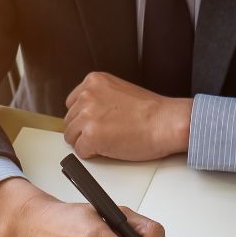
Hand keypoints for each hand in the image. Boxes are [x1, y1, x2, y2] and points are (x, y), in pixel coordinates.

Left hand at [64, 72, 191, 160]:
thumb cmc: (153, 112)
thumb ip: (101, 98)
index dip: (85, 118)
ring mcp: (87, 115)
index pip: (72, 104)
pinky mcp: (90, 135)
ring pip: (71, 137)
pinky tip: (110, 149)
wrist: (166, 122)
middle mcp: (87, 95)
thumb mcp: (121, 92)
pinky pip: (80, 152)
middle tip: (106, 136)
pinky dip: (93, 155)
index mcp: (94, 81)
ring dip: (87, 143)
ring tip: (109, 142)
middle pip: (70, 121)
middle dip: (84, 131)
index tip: (96, 124)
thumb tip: (91, 114)